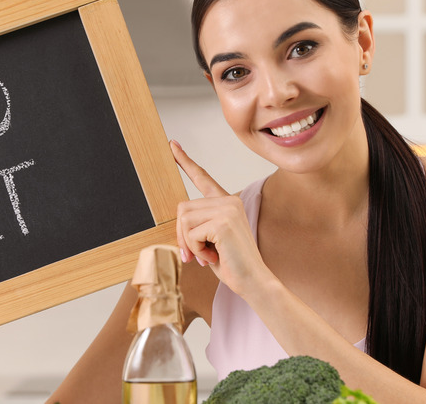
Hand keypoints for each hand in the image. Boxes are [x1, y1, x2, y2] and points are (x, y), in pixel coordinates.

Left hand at [170, 140, 269, 295]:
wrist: (253, 281)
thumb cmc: (231, 263)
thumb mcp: (209, 240)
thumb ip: (196, 225)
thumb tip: (178, 221)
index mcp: (226, 202)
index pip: (202, 177)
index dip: (185, 161)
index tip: (172, 145)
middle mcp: (228, 201)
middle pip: (182, 208)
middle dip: (182, 236)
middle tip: (195, 254)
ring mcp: (227, 209)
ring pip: (184, 220)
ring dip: (189, 244)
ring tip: (208, 255)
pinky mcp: (223, 222)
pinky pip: (191, 233)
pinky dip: (196, 250)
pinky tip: (213, 256)